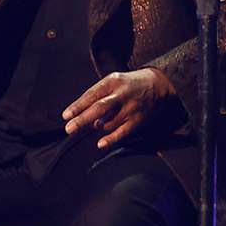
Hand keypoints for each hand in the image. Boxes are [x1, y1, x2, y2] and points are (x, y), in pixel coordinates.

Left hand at [62, 68, 177, 149]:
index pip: (91, 95)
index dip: (78, 106)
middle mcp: (121, 94)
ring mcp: (131, 107)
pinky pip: (123, 131)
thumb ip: (99, 97)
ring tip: (96, 125)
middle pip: (99, 108)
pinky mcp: (138, 119)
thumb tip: (89, 119)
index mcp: (112, 82)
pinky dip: (111, 139)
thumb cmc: (129, 84)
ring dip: (98, 126)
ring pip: (109, 122)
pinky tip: (100, 144)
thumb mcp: (113, 82)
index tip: (66, 116)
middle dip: (82, 119)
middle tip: (69, 128)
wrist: (159, 83)